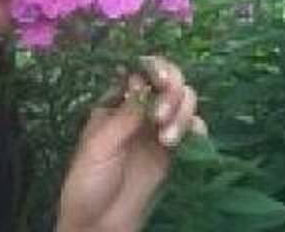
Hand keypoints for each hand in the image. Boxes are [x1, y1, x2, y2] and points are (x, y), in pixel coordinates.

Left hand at [56, 56, 207, 231]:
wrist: (99, 224)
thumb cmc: (88, 182)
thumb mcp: (99, 147)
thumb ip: (125, 118)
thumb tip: (144, 87)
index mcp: (114, 102)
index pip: (138, 71)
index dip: (154, 68)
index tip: (161, 80)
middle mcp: (138, 109)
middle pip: (166, 81)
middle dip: (171, 91)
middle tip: (162, 116)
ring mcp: (156, 128)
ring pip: (182, 101)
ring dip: (182, 113)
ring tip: (167, 140)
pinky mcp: (171, 149)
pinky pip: (192, 128)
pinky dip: (196, 127)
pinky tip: (193, 138)